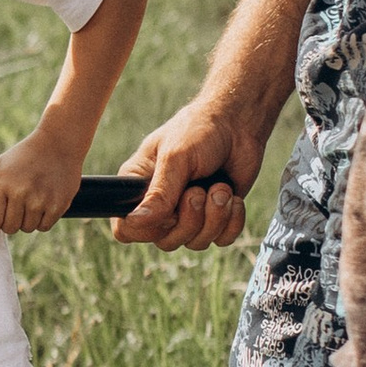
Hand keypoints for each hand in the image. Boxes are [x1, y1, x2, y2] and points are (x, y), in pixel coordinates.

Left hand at [0, 125, 83, 232]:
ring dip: (27, 221)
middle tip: (14, 212)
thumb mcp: (2, 162)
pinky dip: (42, 221)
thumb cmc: (27, 153)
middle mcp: (20, 194)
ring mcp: (40, 201)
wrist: (59, 143)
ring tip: (30, 206)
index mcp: (3, 184)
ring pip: (27, 228)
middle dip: (10, 223)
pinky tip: (42, 208)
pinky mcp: (58, 205)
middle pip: (10, 228)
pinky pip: (44, 226)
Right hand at [110, 96, 264, 251]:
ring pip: (195, 242)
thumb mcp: (176, 158)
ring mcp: (189, 213)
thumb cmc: (200, 131)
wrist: (239, 124)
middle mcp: (161, 205)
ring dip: (214, 216)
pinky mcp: (216, 217)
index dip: (145, 229)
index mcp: (139, 187)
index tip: (166, 210)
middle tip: (199, 190)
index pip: (126, 229)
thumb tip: (136, 221)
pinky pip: (221, 239)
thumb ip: (159, 193)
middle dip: (189, 219)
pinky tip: (232, 196)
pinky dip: (232, 220)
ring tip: (220, 187)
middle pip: (165, 241)